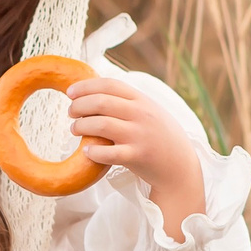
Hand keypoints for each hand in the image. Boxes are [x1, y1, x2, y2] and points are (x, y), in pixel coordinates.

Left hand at [66, 76, 203, 237]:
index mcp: (142, 100)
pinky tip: (86, 152)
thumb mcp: (150, 111)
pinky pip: (108, 153)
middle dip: (79, 106)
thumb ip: (129, 101)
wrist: (180, 166)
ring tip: (74, 129)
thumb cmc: (159, 137)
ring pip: (101, 124)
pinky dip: (93, 152)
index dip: (86, 86)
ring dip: (81, 126)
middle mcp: (141, 114)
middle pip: (101, 102)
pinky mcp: (137, 156)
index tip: (70, 92)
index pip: (110, 84)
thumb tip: (96, 91)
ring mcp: (139, 135)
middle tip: (70, 112)